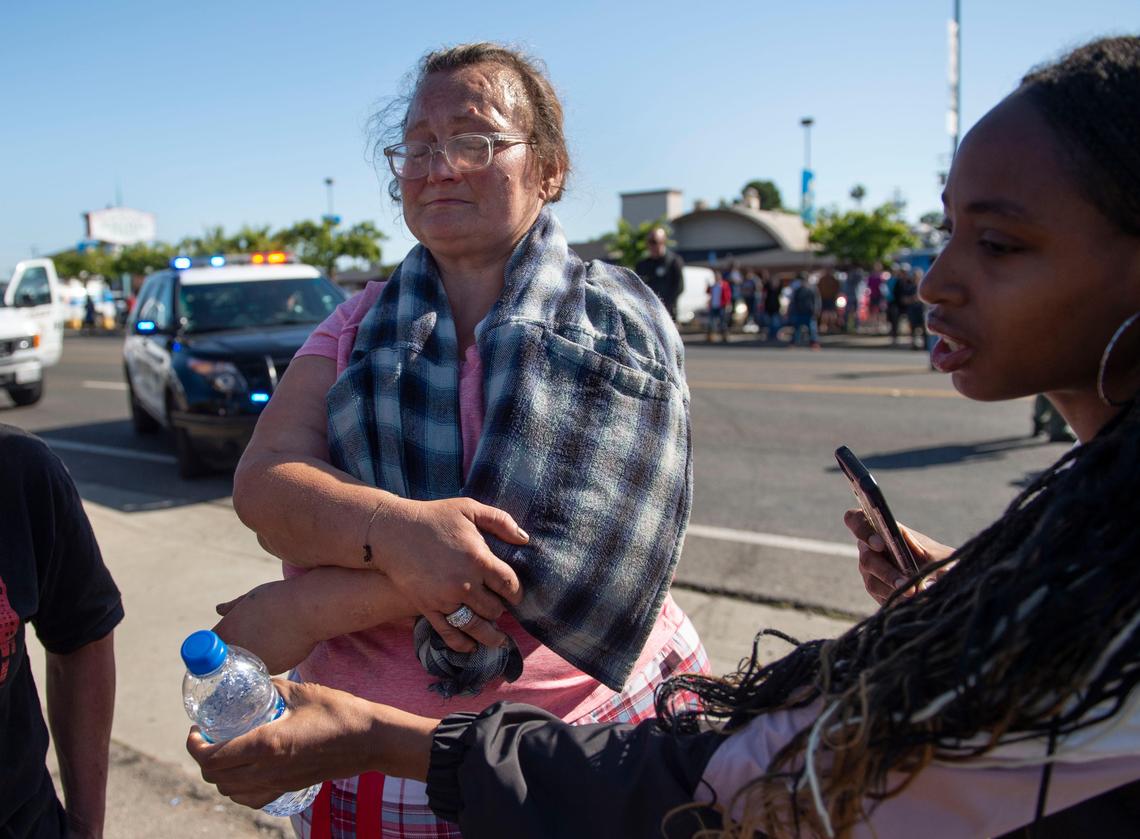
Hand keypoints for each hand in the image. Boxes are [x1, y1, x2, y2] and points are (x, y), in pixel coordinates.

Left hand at [187, 681, 434, 807]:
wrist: (370, 740)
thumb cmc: (339, 712)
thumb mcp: (301, 692)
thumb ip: (271, 689)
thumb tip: (252, 682)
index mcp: (265, 744)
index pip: (211, 756)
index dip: (194, 745)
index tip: (195, 730)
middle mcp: (266, 769)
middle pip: (215, 777)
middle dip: (202, 757)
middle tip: (207, 736)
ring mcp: (278, 783)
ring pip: (230, 792)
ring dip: (219, 774)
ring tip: (223, 751)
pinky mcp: (289, 788)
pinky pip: (251, 799)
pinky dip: (238, 790)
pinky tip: (244, 772)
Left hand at [214, 582, 317, 674]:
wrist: (308, 610)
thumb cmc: (277, 599)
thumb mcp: (250, 598)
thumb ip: (232, 607)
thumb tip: (219, 609)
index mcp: (225, 634)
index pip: (206, 648)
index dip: (212, 647)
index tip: (217, 645)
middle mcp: (236, 655)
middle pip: (227, 660)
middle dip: (232, 655)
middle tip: (246, 641)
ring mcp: (255, 665)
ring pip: (249, 665)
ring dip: (252, 658)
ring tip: (266, 640)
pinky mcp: (275, 670)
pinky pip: (268, 666)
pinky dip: (271, 658)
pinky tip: (280, 644)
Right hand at [377, 497, 526, 652]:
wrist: (392, 531)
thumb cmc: (433, 517)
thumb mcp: (469, 508)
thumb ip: (500, 521)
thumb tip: (524, 540)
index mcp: (479, 559)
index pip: (509, 585)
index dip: (516, 593)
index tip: (516, 595)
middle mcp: (464, 583)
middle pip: (494, 608)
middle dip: (501, 610)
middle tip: (501, 609)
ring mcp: (445, 599)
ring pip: (475, 626)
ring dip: (490, 636)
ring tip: (499, 641)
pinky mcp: (428, 608)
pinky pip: (448, 633)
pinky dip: (462, 644)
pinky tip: (472, 647)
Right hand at [843, 509, 955, 605]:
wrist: (943, 576)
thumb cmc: (938, 559)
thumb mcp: (940, 556)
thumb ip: (931, 565)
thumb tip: (923, 585)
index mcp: (881, 529)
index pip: (856, 520)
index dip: (862, 530)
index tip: (879, 544)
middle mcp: (870, 549)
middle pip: (867, 559)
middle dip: (886, 572)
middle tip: (904, 583)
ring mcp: (870, 571)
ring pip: (872, 581)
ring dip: (891, 589)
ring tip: (912, 594)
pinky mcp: (876, 590)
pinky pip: (880, 597)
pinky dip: (895, 600)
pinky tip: (910, 601)